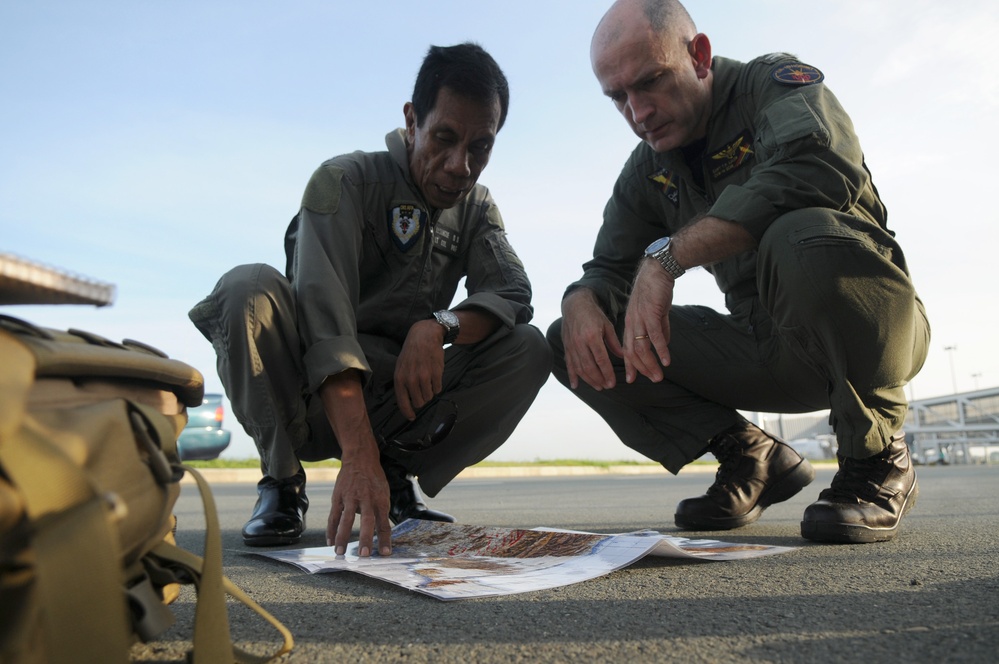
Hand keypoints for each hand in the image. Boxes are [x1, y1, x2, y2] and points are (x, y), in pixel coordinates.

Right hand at [326, 445, 392, 556]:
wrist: (360, 458)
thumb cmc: (374, 479)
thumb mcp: (384, 493)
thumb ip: (381, 511)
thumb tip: (381, 533)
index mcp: (381, 500)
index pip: (384, 523)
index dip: (385, 539)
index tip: (385, 553)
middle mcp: (367, 499)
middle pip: (367, 521)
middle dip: (365, 538)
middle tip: (364, 554)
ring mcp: (351, 497)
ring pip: (347, 519)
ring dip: (343, 537)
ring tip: (341, 552)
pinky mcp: (338, 496)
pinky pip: (333, 515)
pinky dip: (331, 529)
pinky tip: (330, 541)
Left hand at [394, 320, 445, 419]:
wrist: (424, 337)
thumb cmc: (411, 353)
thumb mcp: (400, 367)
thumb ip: (403, 384)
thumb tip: (407, 401)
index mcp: (400, 379)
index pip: (403, 402)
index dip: (408, 413)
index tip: (412, 417)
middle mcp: (411, 379)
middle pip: (419, 402)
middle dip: (421, 399)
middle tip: (422, 391)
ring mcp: (424, 377)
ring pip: (429, 396)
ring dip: (429, 392)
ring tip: (427, 381)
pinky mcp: (436, 374)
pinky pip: (438, 389)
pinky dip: (437, 386)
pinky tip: (434, 376)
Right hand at [561, 289, 623, 390]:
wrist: (575, 305)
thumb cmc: (594, 314)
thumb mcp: (607, 325)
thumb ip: (614, 342)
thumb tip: (623, 357)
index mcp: (592, 336)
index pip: (601, 359)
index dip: (607, 373)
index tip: (613, 383)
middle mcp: (580, 342)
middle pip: (589, 366)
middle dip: (599, 379)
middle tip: (607, 387)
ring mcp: (571, 345)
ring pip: (579, 368)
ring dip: (588, 380)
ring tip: (598, 386)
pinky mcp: (566, 347)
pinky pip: (569, 364)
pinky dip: (572, 376)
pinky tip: (575, 385)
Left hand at [623, 260, 674, 383]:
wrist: (657, 271)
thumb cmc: (656, 291)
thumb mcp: (655, 312)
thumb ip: (659, 328)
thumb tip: (664, 343)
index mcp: (630, 323)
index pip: (627, 348)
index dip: (630, 364)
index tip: (632, 379)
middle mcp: (632, 323)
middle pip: (633, 352)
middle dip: (641, 369)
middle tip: (653, 380)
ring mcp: (640, 319)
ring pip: (642, 348)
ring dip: (651, 364)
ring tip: (659, 376)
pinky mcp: (651, 314)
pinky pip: (655, 336)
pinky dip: (661, 350)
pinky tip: (666, 361)